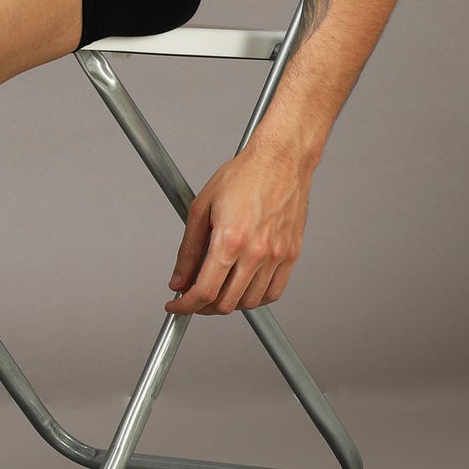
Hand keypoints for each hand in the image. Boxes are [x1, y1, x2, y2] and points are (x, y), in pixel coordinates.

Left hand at [165, 141, 312, 315]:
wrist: (280, 161)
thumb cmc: (242, 176)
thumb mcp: (201, 208)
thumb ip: (188, 250)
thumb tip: (178, 280)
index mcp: (230, 240)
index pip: (204, 291)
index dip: (185, 306)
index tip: (176, 306)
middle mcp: (256, 252)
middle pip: (226, 303)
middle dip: (203, 307)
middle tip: (192, 297)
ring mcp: (277, 256)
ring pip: (250, 302)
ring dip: (228, 303)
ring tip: (216, 288)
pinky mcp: (291, 255)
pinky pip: (273, 292)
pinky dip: (255, 298)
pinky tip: (242, 286)